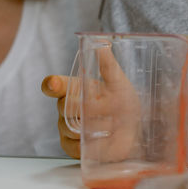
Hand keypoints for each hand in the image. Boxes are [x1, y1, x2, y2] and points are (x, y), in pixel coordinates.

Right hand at [46, 46, 142, 164]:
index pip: (56, 85)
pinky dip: (87, 143)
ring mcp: (68, 127)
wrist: (135, 127)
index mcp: (76, 88)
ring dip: (92, 125)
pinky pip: (71, 146)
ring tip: (112, 124)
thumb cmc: (122, 100)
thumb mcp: (118, 80)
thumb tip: (102, 42)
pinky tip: (101, 140)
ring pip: (68, 126)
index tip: (53, 84)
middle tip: (104, 108)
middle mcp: (68, 107)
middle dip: (82, 107)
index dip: (53, 84)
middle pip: (63, 106)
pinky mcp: (72, 146)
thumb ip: (107, 63)